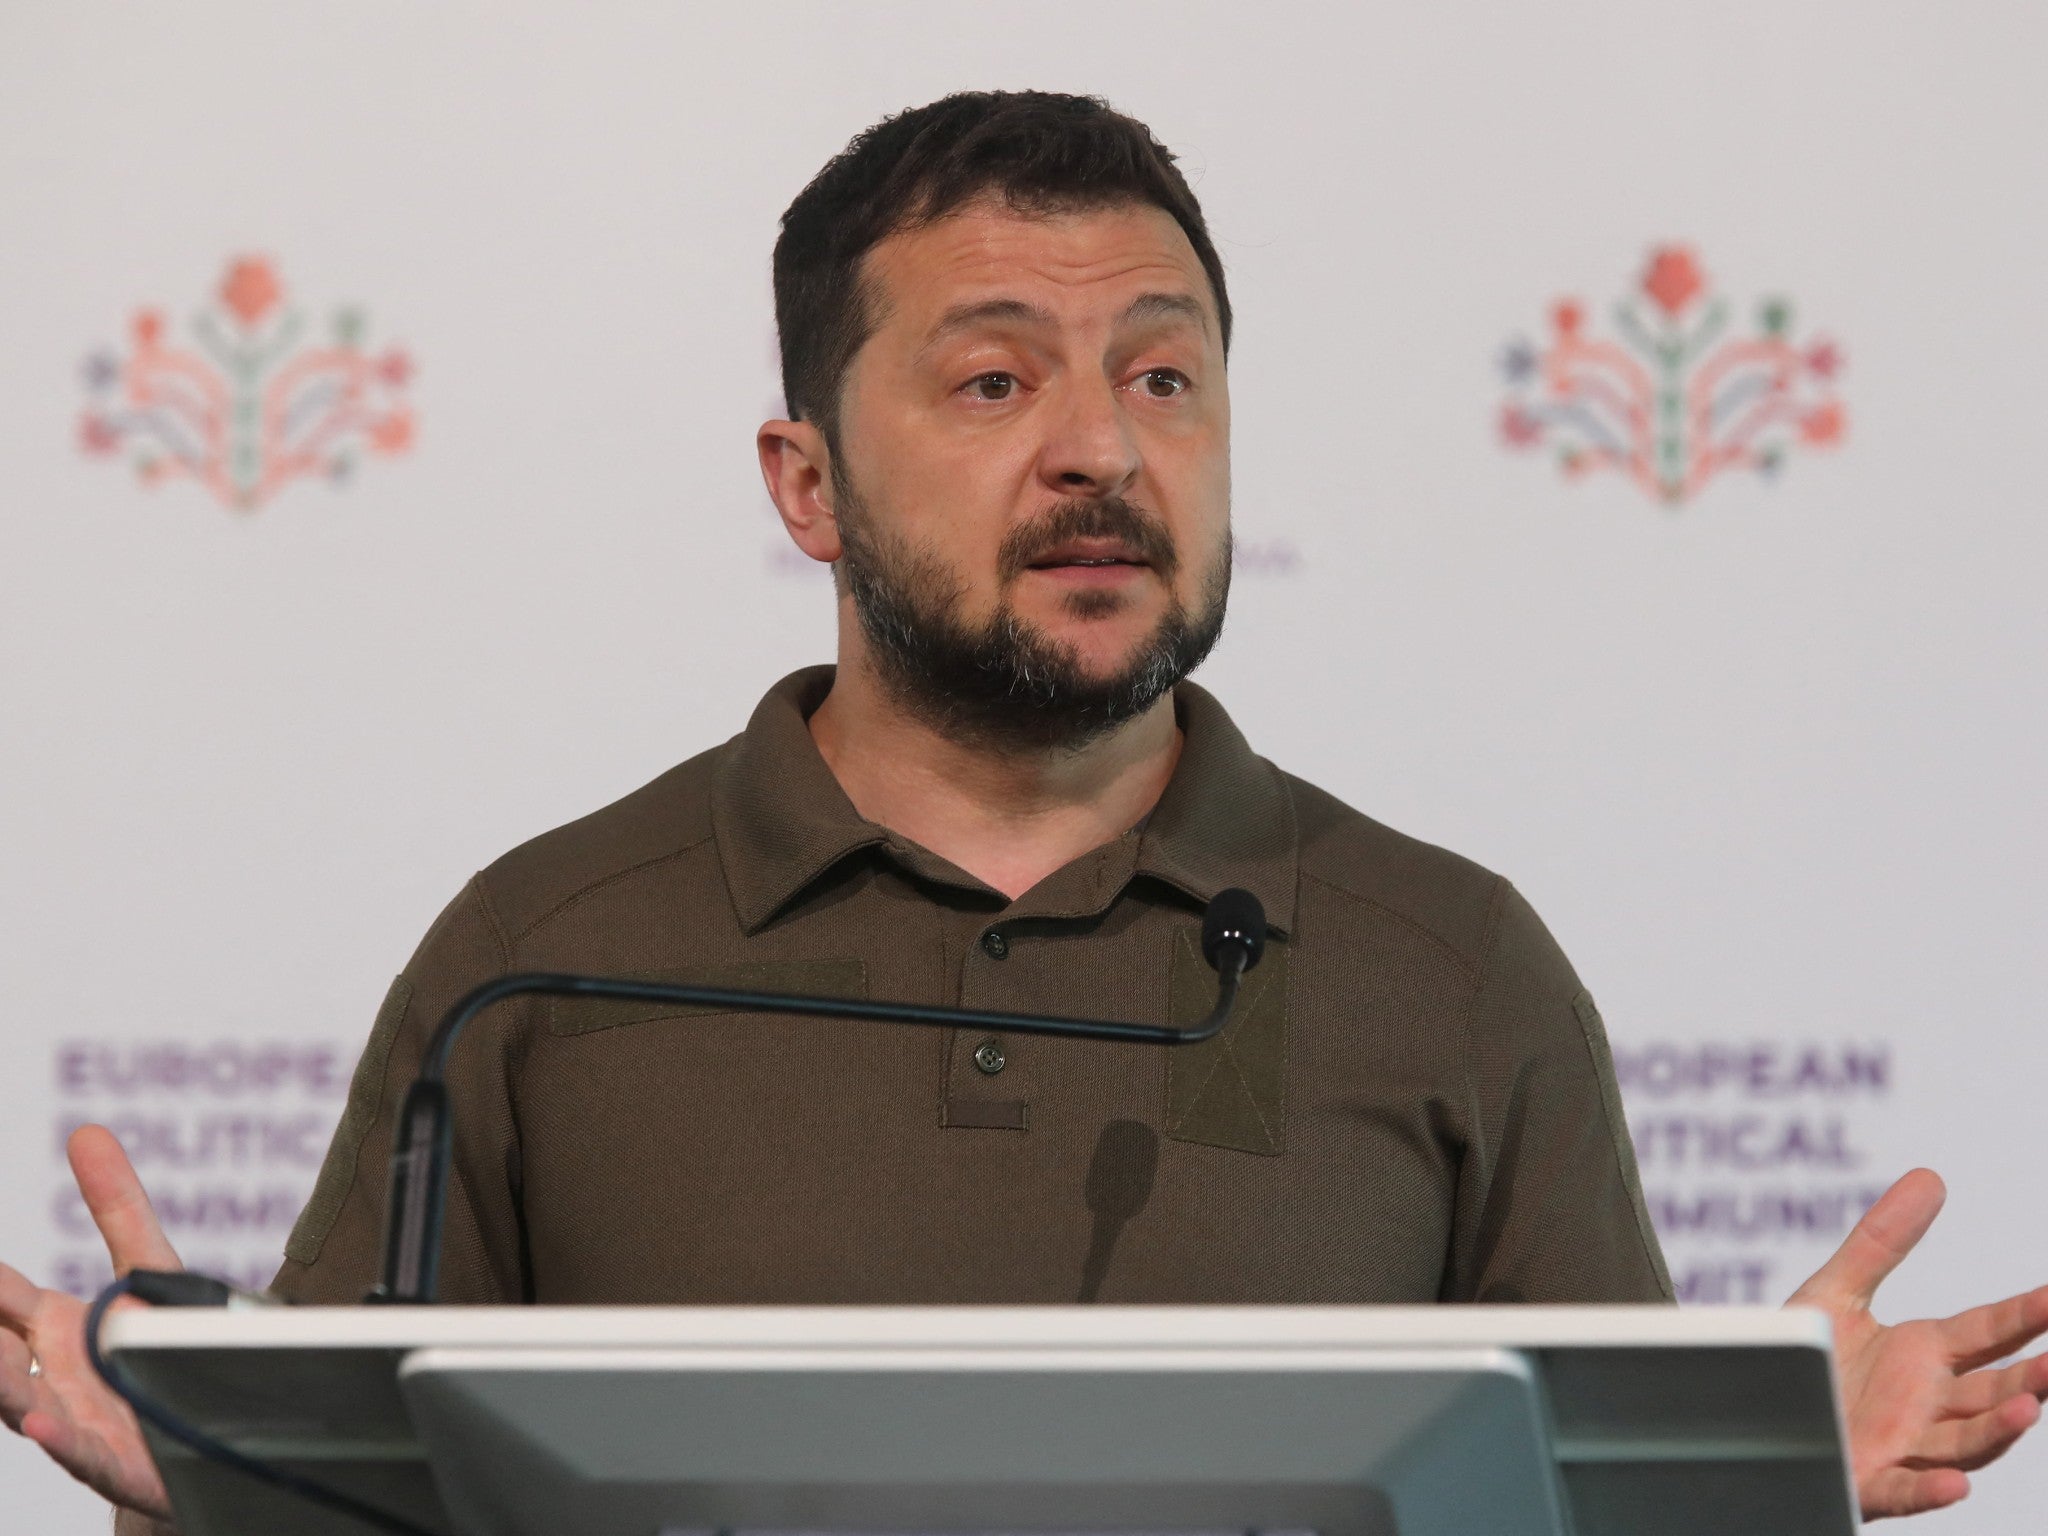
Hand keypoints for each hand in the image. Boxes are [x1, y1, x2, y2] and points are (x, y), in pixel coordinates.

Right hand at [0, 1125, 177, 1521]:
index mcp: (52, 1329)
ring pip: (18, 1404)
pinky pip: (79, 1454)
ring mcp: (75, 1419)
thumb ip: (117, 1207)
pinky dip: (58, 1439)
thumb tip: (85, 1131)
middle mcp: (50, 1374)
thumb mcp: (146, 1266)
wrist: (207, 1428)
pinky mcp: (114, 1461)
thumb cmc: (161, 1345)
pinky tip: (42, 1421)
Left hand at [1790, 1167, 2047, 1519]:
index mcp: (1923, 1356)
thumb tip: (1930, 1177)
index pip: (1986, 1334)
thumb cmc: (1807, 1360)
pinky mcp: (1867, 1481)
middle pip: (1989, 1394)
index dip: (2023, 1317)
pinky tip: (1956, 1484)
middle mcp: (1925, 1405)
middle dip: (2028, 1380)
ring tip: (2029, 1409)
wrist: (1752, 1409)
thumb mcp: (1837, 1292)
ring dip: (1998, 1430)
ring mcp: (1902, 1447)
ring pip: (1964, 1444)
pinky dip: (1931, 1491)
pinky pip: (1905, 1491)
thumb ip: (1882, 1242)